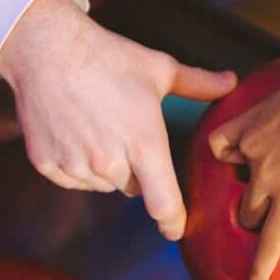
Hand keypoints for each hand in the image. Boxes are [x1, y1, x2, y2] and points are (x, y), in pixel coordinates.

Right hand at [0, 0, 235, 239]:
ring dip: (108, 168)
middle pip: (134, 188)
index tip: (177, 230)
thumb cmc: (108, 57)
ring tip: (102, 126)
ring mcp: (76, 166)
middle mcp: (110, 161)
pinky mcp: (48, 165)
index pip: (163, 203)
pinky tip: (78, 132)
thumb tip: (231, 82)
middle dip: (138, 170)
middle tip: (129, 132)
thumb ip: (199, 83)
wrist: (47, 49)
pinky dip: (79, 165)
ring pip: (105, 184)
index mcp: (144, 143)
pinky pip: (74, 179)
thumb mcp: (159, 69)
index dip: (173, 222)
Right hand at [208, 21, 279, 279]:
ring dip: (242, 185)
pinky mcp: (245, 123)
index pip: (270, 244)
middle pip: (248, 215)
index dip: (260, 270)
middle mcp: (266, 176)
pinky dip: (224, 148)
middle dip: (256, 222)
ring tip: (255, 180)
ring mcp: (252, 148)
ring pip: (233, 179)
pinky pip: (221, 143)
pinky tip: (236, 147)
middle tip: (268, 217)